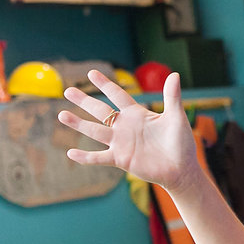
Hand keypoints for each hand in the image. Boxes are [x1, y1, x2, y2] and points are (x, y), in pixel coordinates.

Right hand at [57, 69, 200, 191]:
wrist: (182, 170)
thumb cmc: (181, 143)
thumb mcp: (177, 118)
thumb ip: (172, 97)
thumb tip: (174, 74)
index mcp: (137, 114)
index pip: (118, 95)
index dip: (105, 85)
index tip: (92, 73)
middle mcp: (125, 127)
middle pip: (101, 111)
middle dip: (84, 101)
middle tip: (68, 91)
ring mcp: (121, 143)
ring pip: (95, 131)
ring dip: (78, 124)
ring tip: (61, 115)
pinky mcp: (120, 159)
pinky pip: (99, 158)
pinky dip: (85, 157)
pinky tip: (70, 153)